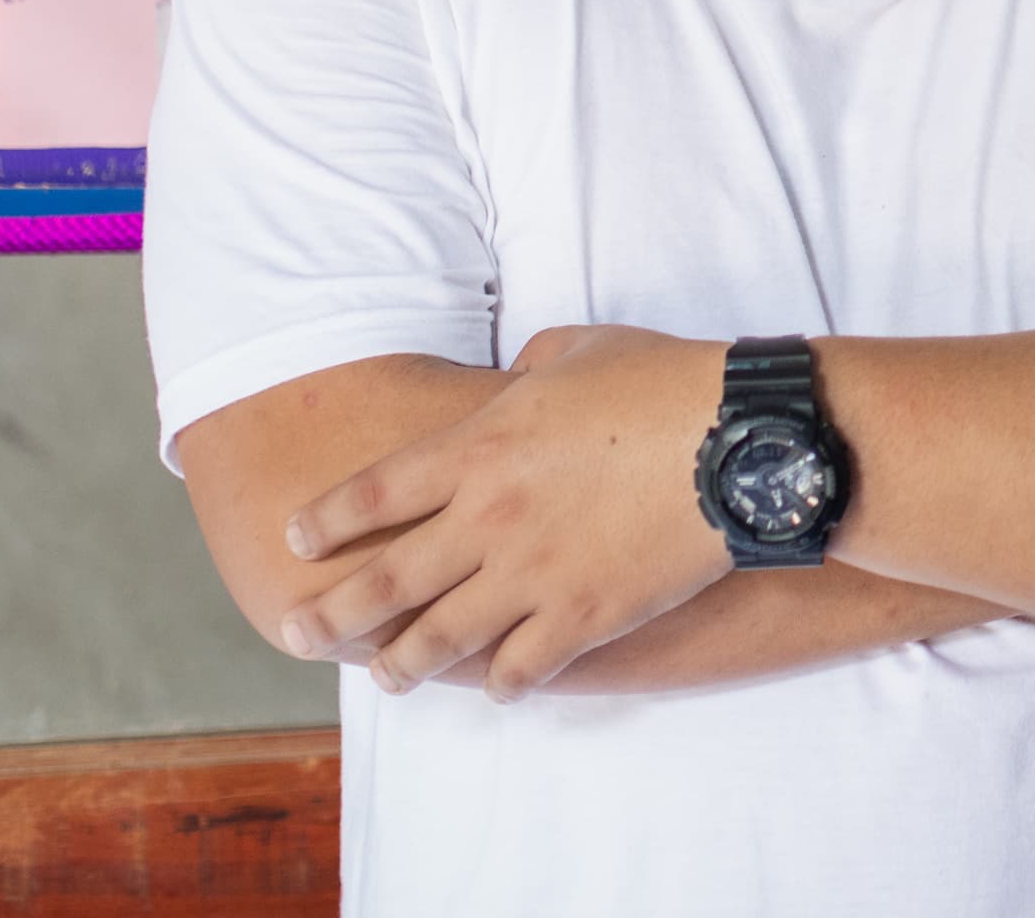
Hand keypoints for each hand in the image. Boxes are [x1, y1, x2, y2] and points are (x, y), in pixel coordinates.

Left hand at [276, 324, 731, 702]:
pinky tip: (495, 685)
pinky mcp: (583, 616)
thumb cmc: (664, 379)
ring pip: (437, 641)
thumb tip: (515, 377)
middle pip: (382, 584)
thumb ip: (529, 366)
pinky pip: (518, 669)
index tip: (296, 542)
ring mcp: (531, 576)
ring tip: (387, 678)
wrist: (738, 439)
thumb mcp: (579, 349)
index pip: (370, 495)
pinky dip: (499, 682)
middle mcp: (486, 520)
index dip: (322, 522)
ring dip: (400, 666)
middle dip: (329, 618)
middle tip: (298, 635)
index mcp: (477, 448)